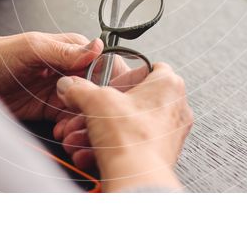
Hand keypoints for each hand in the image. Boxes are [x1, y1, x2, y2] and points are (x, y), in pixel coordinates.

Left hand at [0, 32, 101, 122]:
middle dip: (95, 107)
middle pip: (98, 91)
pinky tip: (63, 133)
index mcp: (72, 48)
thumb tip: (96, 47)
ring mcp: (61, 91)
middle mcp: (70, 69)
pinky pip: (69, 122)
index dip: (108, 82)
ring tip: (70, 130)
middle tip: (83, 118)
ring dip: (82, 122)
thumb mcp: (31, 48)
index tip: (100, 97)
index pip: (104, 64)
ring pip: (86, 109)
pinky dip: (70, 130)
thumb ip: (64, 50)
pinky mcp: (50, 110)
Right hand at [54, 63, 192, 191]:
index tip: (106, 85)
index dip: (123, 76)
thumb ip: (80, 89)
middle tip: (85, 115)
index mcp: (169, 85)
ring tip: (80, 138)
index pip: (148, 68)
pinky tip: (89, 154)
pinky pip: (133, 144)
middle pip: (131, 102)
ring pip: (128, 125)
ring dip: (99, 131)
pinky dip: (110, 147)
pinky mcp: (162, 155)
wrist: (137, 179)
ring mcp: (170, 133)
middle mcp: (175, 108)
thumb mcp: (95, 101)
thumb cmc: (130, 138)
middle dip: (100, 111)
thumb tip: (70, 85)